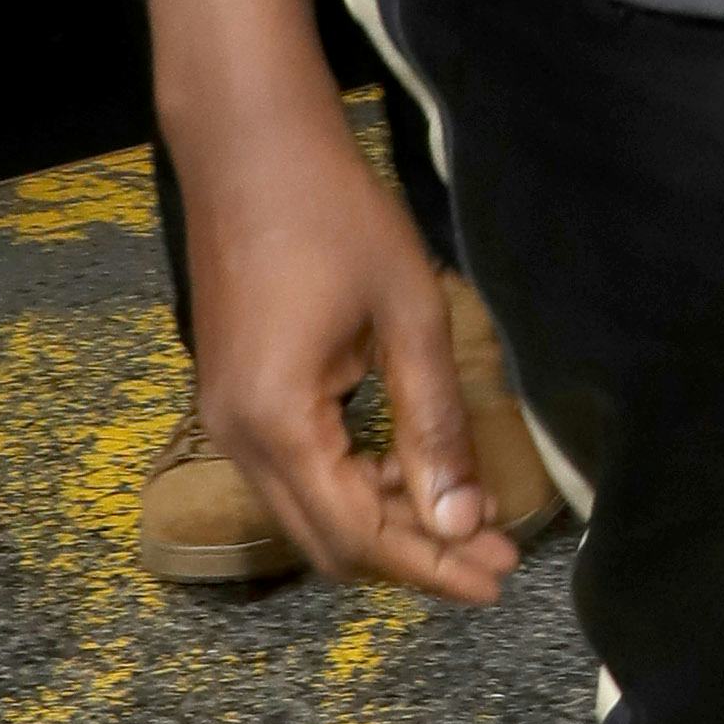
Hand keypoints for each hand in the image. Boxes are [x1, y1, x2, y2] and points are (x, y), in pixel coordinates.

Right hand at [175, 60, 513, 605]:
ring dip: (384, 520)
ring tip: (463, 512)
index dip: (432, 565)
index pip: (360, 534)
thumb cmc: (334, 213)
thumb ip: (435, 424)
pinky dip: (352, 483)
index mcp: (278, 421)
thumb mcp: (409, 316)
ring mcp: (225, 419)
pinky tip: (408, 464)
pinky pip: (294, 472)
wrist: (248, 146)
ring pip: (309, 511)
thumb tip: (461, 519)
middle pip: (329, 541)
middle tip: (493, 553)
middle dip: (412, 556)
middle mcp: (236, 436)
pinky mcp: (232, 396)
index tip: (499, 578)